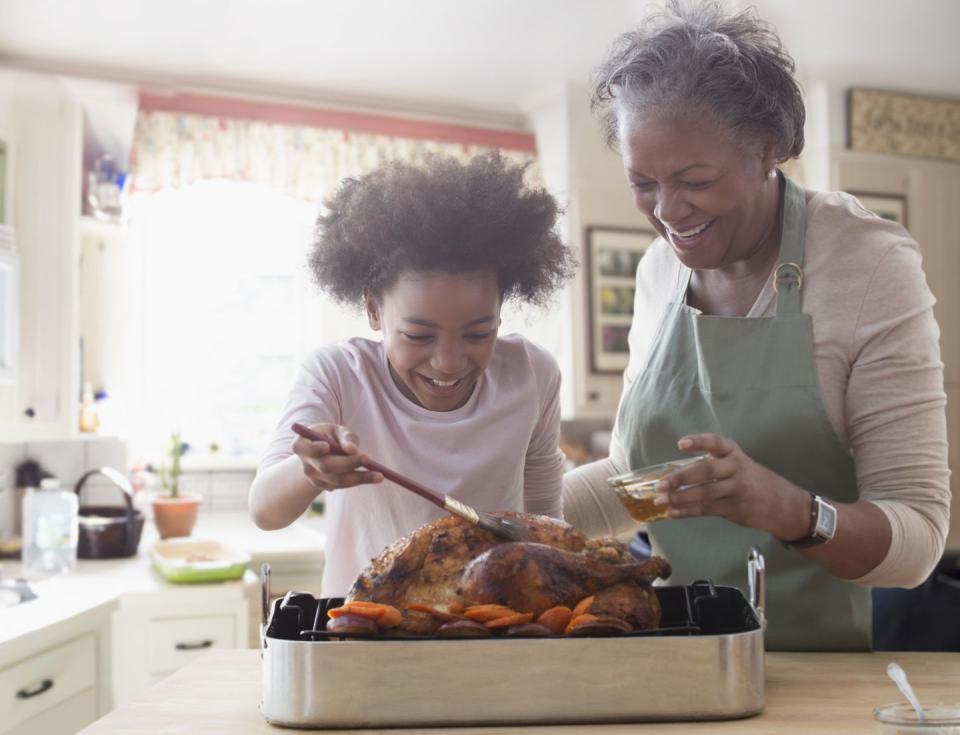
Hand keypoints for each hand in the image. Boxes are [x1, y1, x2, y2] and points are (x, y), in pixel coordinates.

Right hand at [291, 423, 382, 492]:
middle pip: (325, 466)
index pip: (300, 448)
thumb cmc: (331, 437)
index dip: (313, 449)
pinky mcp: (323, 486)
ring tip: (379, 475)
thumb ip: (346, 436)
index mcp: (301, 444)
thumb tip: (352, 449)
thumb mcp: (338, 431)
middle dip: (348, 463)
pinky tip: (372, 477)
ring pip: (336, 480)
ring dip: (359, 477)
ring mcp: (313, 477)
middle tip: (368, 459)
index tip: (327, 446)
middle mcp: (305, 463)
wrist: (324, 453)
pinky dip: (358, 481)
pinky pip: (342, 485)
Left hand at [652, 433, 810, 538]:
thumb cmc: (754, 481)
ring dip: (680, 498)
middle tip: (661, 484)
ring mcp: (737, 491)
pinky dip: (687, 512)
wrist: (785, 505)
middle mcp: (737, 469)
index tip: (681, 444)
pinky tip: (672, 512)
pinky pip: (707, 510)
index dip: (699, 442)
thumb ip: (715, 465)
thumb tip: (677, 473)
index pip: (716, 443)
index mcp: (735, 454)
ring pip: (704, 494)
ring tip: (661, 501)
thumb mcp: (740, 465)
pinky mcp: (735, 509)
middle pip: (706, 471)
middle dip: (681, 478)